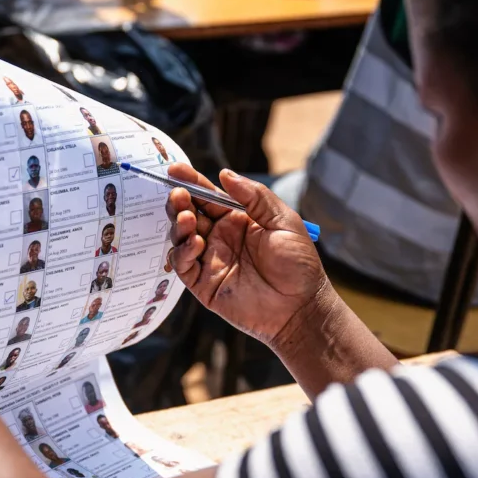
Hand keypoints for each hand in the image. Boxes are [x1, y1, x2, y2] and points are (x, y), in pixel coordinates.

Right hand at [166, 164, 330, 348]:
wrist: (301, 307)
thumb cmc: (298, 265)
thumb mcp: (283, 221)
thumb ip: (254, 196)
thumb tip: (225, 174)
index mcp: (238, 219)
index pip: (209, 196)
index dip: (191, 182)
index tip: (176, 169)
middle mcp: (220, 237)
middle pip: (189, 213)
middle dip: (179, 201)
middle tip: (177, 194)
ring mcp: (210, 260)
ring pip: (181, 237)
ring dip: (179, 224)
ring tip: (186, 217)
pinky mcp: (203, 284)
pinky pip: (183, 264)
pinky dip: (183, 251)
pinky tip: (195, 242)